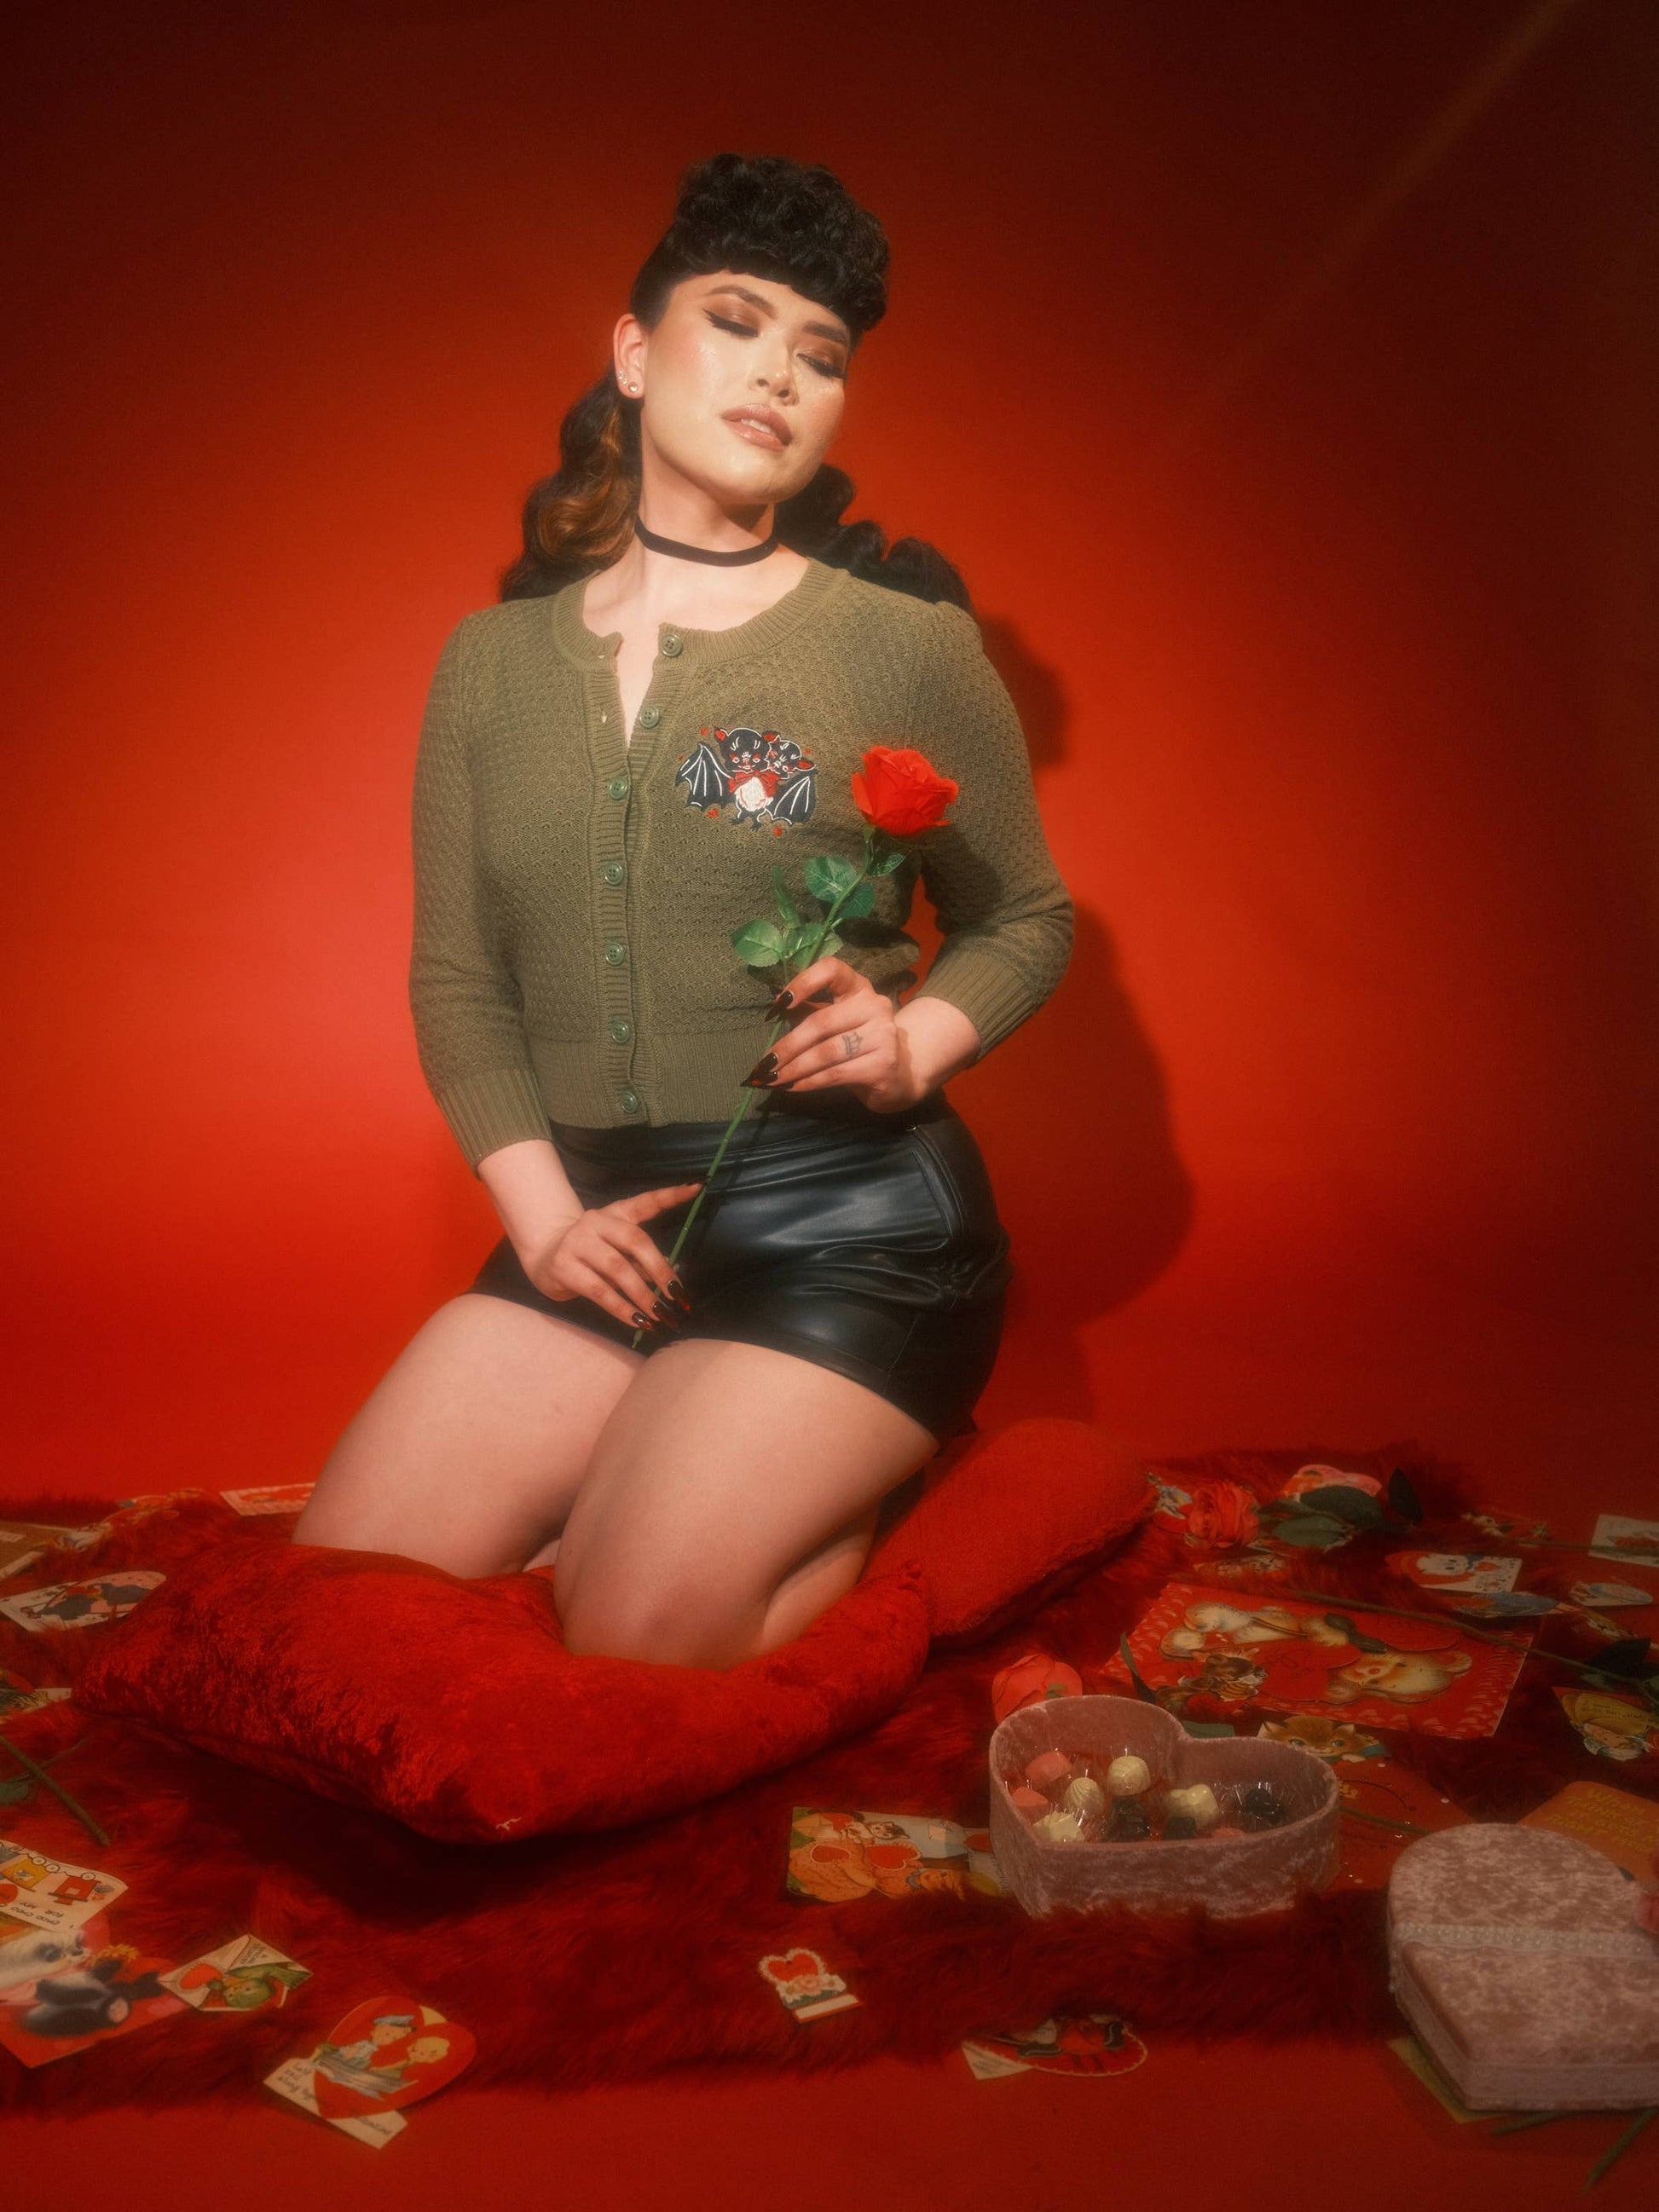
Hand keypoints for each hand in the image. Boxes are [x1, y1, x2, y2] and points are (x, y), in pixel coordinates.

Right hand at [519, 1182, 702, 1332]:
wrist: (546, 1258)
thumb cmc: (592, 1255)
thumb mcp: (617, 1249)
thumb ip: (643, 1259)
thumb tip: (675, 1277)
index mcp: (615, 1212)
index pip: (646, 1201)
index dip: (671, 1195)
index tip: (697, 1187)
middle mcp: (596, 1222)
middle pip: (635, 1241)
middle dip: (660, 1269)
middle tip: (677, 1294)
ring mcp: (577, 1243)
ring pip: (618, 1269)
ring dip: (643, 1296)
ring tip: (661, 1315)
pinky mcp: (564, 1267)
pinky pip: (599, 1291)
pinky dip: (622, 1309)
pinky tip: (638, 1321)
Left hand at [743, 955, 921, 1113]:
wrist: (900, 1075)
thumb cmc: (859, 1045)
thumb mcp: (836, 1024)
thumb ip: (809, 1014)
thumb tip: (773, 1012)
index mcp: (859, 988)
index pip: (832, 970)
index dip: (803, 982)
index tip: (779, 1004)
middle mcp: (874, 1006)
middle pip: (821, 1022)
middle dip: (787, 1046)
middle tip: (763, 1064)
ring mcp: (882, 1035)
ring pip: (826, 1052)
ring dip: (794, 1068)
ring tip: (773, 1079)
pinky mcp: (882, 1064)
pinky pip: (835, 1073)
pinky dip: (809, 1082)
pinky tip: (793, 1087)